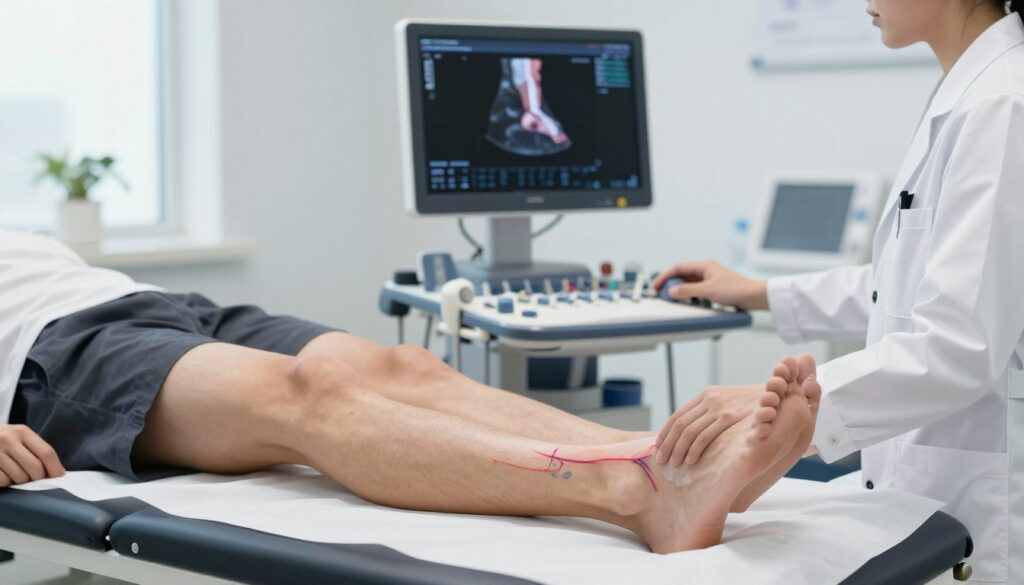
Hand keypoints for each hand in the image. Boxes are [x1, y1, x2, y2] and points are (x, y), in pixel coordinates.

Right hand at [0, 425, 63, 487]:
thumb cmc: (0, 439)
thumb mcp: (17, 437)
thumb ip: (35, 449)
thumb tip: (56, 471)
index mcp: (21, 431)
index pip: (46, 453)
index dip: (55, 468)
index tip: (59, 478)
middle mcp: (8, 439)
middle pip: (35, 468)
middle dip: (38, 478)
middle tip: (34, 479)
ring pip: (19, 478)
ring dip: (20, 481)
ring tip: (14, 473)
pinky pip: (3, 482)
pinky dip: (6, 483)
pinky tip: (3, 474)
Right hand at [652, 260, 768, 310]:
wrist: (753, 297)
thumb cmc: (736, 289)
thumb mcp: (708, 291)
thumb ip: (687, 291)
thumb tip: (671, 291)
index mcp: (704, 265)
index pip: (678, 268)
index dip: (665, 276)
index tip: (656, 285)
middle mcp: (706, 270)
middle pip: (682, 276)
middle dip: (670, 284)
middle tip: (661, 293)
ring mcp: (710, 280)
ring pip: (688, 284)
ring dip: (679, 291)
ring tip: (672, 298)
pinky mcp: (713, 289)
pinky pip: (696, 291)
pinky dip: (688, 295)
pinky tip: (686, 301)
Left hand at [655, 384, 763, 466]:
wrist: (780, 396)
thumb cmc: (754, 407)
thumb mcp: (730, 403)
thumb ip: (713, 414)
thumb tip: (692, 435)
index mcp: (706, 395)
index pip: (677, 416)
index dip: (665, 434)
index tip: (658, 448)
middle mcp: (710, 399)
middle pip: (679, 425)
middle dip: (667, 445)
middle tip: (661, 461)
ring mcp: (719, 407)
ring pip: (688, 432)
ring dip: (677, 450)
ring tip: (673, 464)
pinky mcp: (729, 417)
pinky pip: (704, 436)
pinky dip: (693, 450)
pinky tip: (690, 460)